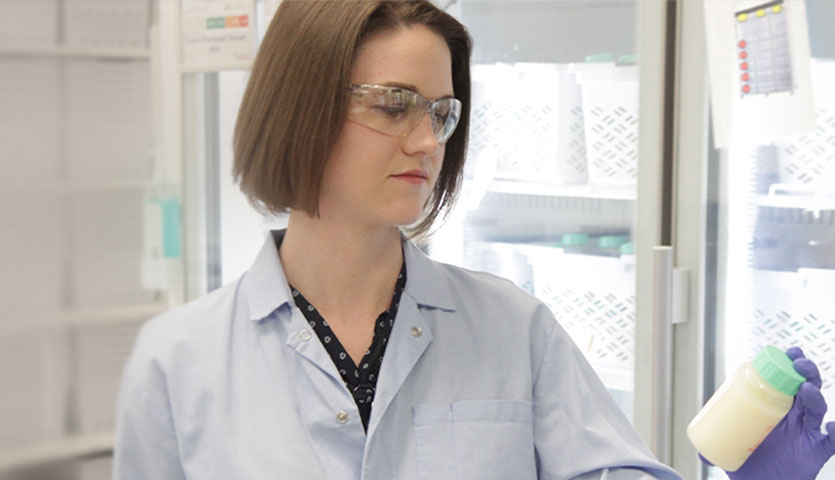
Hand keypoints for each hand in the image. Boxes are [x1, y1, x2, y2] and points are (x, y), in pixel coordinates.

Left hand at [722, 347, 834, 479]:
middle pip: (804, 387)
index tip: (784, 352)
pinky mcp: (815, 451)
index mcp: (772, 408)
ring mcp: (805, 432)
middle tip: (798, 361)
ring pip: (816, 408)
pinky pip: (831, 442)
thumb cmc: (749, 464)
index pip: (782, 381)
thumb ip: (713, 448)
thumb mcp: (728, 449)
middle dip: (805, 371)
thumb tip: (698, 451)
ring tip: (806, 387)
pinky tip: (831, 426)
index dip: (785, 365)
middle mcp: (792, 416)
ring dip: (814, 396)